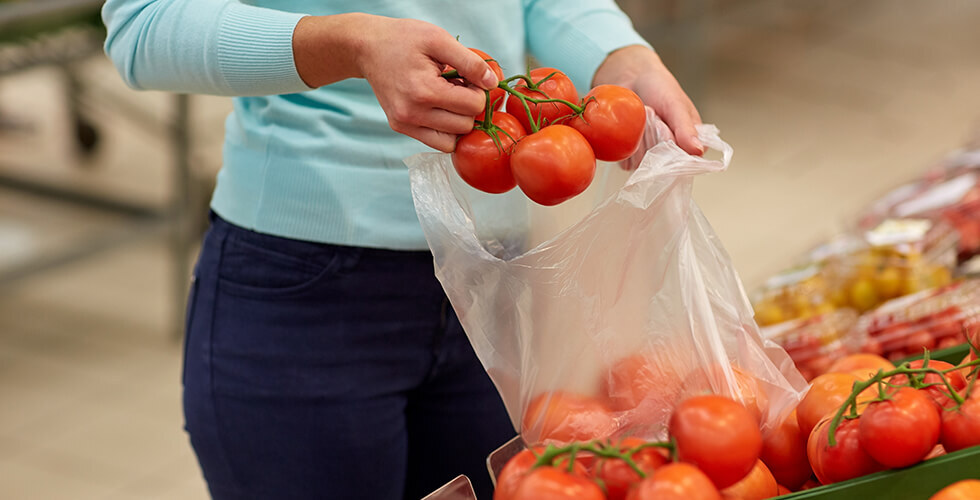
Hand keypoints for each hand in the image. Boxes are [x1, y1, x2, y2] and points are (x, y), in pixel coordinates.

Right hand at [293, 14, 497, 151]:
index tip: (467, 76)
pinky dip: (445, 130)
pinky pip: (437, 143)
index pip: (473, 106)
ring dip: (458, 121)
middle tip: (458, 85)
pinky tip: (440, 108)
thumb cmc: (403, 39)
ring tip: (448, 98)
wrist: (367, 48)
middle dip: (469, 106)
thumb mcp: (439, 39)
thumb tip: (493, 84)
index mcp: (424, 91)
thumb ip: (470, 62)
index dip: (478, 90)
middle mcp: (412, 114)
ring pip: (453, 141)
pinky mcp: (400, 128)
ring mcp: (404, 124)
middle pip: (465, 125)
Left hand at [592, 45, 703, 155]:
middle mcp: (670, 154)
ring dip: (639, 137)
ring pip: (642, 163)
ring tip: (642, 117)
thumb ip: (687, 129)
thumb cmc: (660, 88)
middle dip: (654, 136)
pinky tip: (629, 125)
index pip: (684, 161)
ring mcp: (649, 156)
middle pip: (661, 162)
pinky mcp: (630, 155)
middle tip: (654, 116)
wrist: (632, 78)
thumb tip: (697, 151)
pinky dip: (625, 141)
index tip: (665, 124)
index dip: (671, 145)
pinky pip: (626, 161)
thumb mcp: (677, 105)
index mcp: (690, 144)